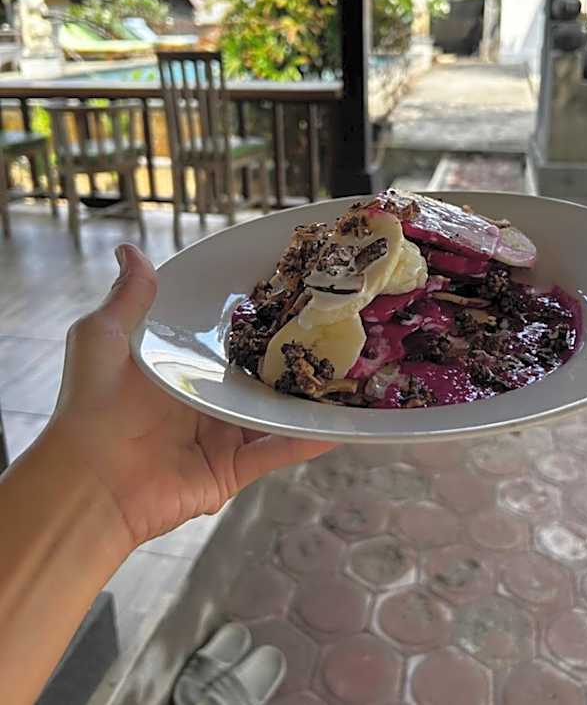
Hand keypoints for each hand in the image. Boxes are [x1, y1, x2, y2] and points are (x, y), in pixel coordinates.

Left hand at [49, 243, 334, 550]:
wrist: (90, 480)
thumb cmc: (92, 403)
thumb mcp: (103, 336)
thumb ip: (128, 297)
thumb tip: (130, 249)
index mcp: (181, 364)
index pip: (228, 336)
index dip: (257, 315)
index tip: (291, 288)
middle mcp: (207, 397)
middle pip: (260, 372)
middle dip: (294, 352)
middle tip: (336, 323)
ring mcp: (223, 433)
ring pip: (277, 411)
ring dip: (311, 395)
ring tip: (352, 368)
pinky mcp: (234, 468)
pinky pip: (279, 450)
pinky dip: (311, 439)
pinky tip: (346, 423)